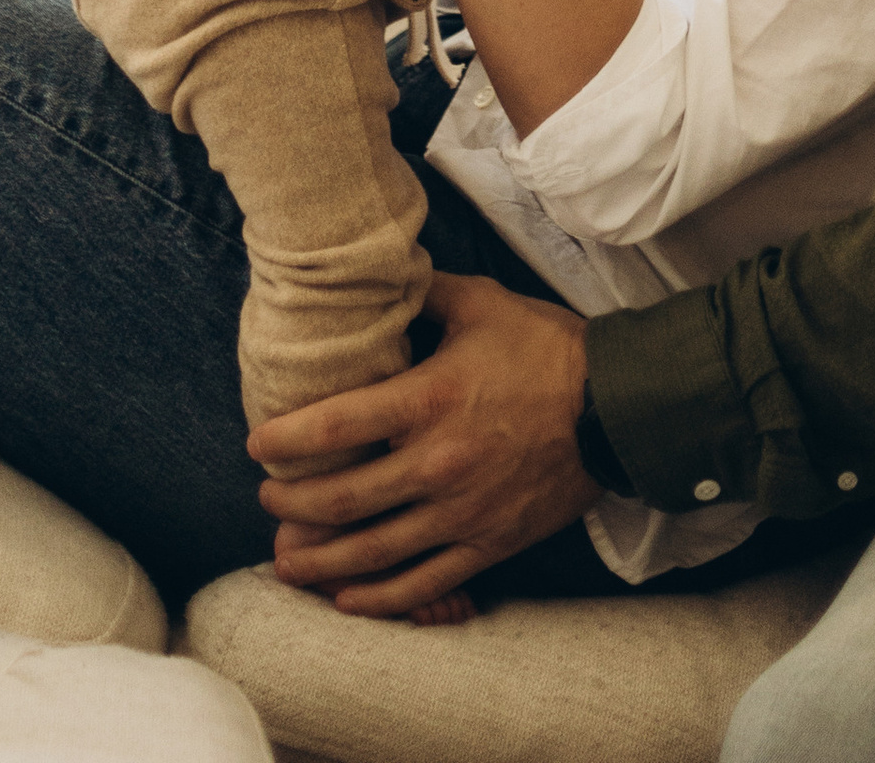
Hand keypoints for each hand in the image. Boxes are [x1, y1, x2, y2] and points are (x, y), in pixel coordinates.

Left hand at [250, 274, 597, 615]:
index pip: (338, 425)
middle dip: (293, 503)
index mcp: (431, 398)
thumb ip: (423, 293)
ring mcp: (462, 512)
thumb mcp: (481, 302)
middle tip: (267, 498)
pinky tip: (348, 598)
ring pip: (374, 551)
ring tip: (286, 560)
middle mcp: (438, 463)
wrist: (615, 407)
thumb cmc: (546, 348)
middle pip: (343, 499)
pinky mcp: (487, 544)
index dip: (288, 438)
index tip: (259, 445)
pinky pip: (425, 583)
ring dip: (321, 560)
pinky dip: (381, 597)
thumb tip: (379, 276)